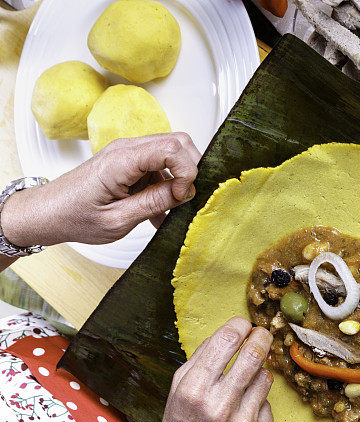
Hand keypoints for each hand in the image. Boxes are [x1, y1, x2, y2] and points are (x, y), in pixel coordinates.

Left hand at [1, 132, 200, 246]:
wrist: (48, 213)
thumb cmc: (75, 217)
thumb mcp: (118, 220)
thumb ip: (154, 203)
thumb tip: (186, 192)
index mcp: (122, 160)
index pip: (173, 148)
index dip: (187, 172)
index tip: (181, 197)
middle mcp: (127, 149)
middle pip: (178, 142)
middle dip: (191, 169)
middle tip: (184, 198)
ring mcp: (129, 153)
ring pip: (172, 152)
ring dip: (179, 179)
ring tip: (170, 208)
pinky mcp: (130, 162)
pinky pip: (160, 165)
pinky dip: (168, 184)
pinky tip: (160, 210)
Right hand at [156, 316, 273, 421]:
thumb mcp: (178, 390)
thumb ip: (202, 358)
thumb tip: (231, 331)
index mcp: (193, 389)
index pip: (226, 341)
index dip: (239, 325)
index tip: (244, 323)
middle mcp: (218, 405)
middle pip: (254, 354)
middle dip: (261, 337)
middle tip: (262, 334)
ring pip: (266, 376)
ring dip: (259, 373)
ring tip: (244, 382)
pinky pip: (268, 403)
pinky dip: (258, 402)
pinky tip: (243, 412)